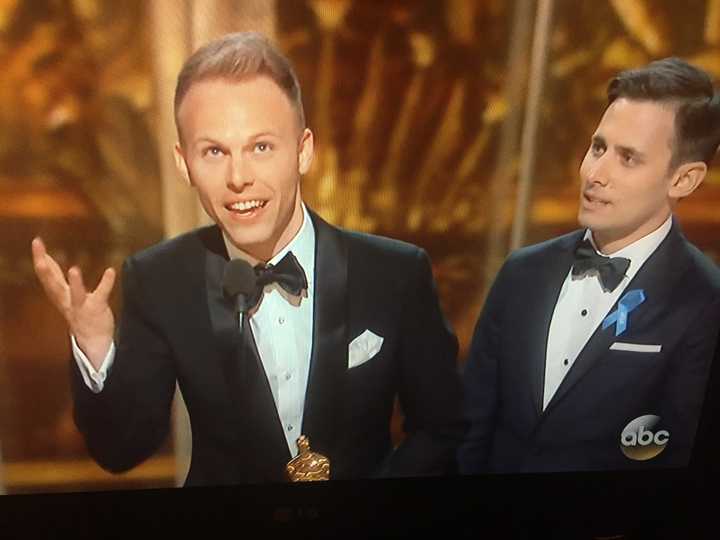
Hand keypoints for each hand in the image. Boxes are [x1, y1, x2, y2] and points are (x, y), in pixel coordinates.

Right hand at [31, 237, 115, 369]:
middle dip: (45, 268)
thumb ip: (57, 278)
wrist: (92, 342)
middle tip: (40, 252)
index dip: (41, 259)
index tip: (37, 242)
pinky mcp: (96, 309)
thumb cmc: (79, 314)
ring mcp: (81, 306)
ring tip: (74, 269)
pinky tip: (110, 271)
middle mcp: (67, 301)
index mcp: (59, 296)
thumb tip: (47, 260)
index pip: (47, 275)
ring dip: (74, 283)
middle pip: (52, 284)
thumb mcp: (63, 296)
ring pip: (75, 294)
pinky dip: (106, 283)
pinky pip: (101, 295)